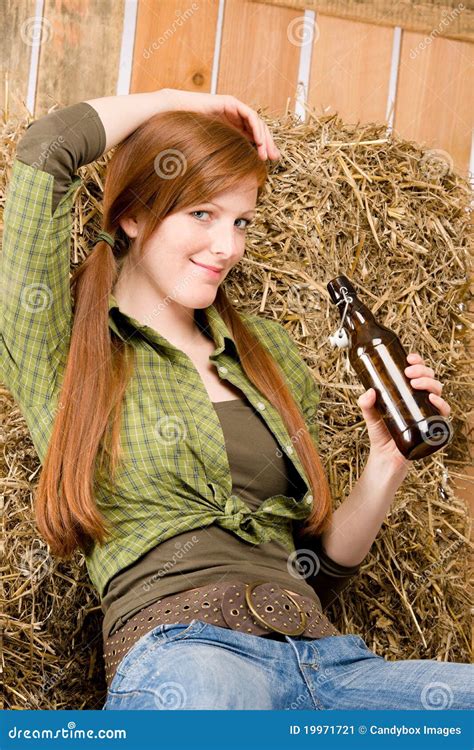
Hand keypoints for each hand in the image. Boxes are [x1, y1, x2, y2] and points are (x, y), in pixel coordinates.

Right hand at [160, 88, 280, 160]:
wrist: (174, 114)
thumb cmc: (187, 133)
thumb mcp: (211, 149)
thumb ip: (226, 156)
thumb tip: (237, 176)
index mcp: (232, 128)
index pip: (254, 136)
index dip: (263, 148)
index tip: (269, 162)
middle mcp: (235, 117)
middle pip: (259, 129)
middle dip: (268, 144)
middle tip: (275, 158)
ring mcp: (234, 109)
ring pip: (257, 122)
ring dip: (264, 137)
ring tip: (266, 152)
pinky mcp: (230, 102)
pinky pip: (249, 114)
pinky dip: (256, 127)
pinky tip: (258, 141)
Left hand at [357, 352, 451, 469]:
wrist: (385, 458)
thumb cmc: (381, 435)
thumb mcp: (370, 416)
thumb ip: (366, 404)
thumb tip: (368, 392)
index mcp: (408, 394)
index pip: (418, 373)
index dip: (418, 362)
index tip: (409, 358)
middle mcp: (420, 401)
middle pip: (429, 379)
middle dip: (423, 371)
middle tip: (409, 373)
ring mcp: (427, 413)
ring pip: (437, 392)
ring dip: (430, 383)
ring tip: (416, 384)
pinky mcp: (432, 427)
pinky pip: (443, 414)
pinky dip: (441, 405)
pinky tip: (433, 400)